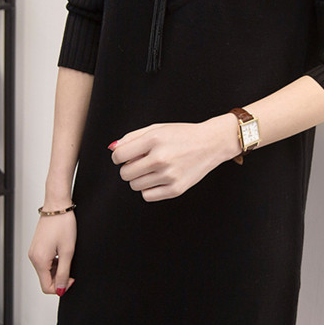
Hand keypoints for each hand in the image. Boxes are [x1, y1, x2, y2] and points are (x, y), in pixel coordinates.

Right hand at [28, 207, 75, 295]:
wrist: (57, 206)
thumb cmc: (63, 224)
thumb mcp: (67, 251)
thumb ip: (64, 273)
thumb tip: (61, 289)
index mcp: (40, 261)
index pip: (46, 287)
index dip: (61, 286)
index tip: (72, 278)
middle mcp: (33, 257)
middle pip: (45, 279)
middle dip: (60, 277)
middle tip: (71, 264)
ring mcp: (34, 252)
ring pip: (45, 270)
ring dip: (57, 268)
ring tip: (67, 254)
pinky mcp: (37, 247)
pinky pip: (45, 261)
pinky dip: (54, 261)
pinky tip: (62, 251)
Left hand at [109, 115, 239, 201]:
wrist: (210, 143)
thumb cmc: (181, 135)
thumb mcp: (156, 128)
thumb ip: (131, 137)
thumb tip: (112, 149)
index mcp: (154, 139)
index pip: (118, 156)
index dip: (119, 156)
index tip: (127, 155)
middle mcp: (161, 158)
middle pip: (125, 173)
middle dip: (128, 168)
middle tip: (141, 162)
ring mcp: (169, 175)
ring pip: (135, 186)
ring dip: (139, 178)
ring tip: (152, 169)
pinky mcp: (176, 189)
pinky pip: (147, 196)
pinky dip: (149, 189)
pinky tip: (159, 178)